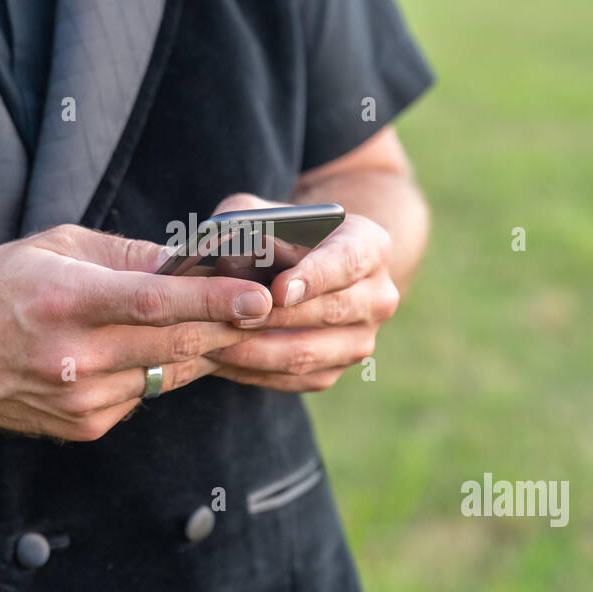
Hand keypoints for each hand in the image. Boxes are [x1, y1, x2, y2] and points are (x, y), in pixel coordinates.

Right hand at [0, 224, 272, 440]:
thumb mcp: (56, 247)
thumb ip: (129, 256)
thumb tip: (193, 261)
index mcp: (66, 300)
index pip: (156, 303)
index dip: (214, 300)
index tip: (260, 297)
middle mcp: (74, 357)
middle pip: (176, 346)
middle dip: (229, 328)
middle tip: (268, 309)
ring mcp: (81, 400)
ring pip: (168, 374)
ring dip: (200, 350)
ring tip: (220, 323)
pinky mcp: (85, 426)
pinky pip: (144, 395)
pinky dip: (158, 371)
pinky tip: (150, 351)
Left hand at [204, 194, 399, 391]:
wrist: (310, 265)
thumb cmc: (282, 232)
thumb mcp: (267, 213)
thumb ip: (247, 222)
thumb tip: (224, 254)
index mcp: (370, 246)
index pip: (348, 262)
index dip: (313, 277)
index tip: (277, 290)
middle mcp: (377, 295)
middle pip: (331, 311)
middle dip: (277, 317)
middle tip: (232, 316)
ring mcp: (362, 337)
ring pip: (309, 353)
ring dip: (258, 351)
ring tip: (214, 342)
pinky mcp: (337, 368)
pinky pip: (295, 378)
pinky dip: (254, 371)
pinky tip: (222, 359)